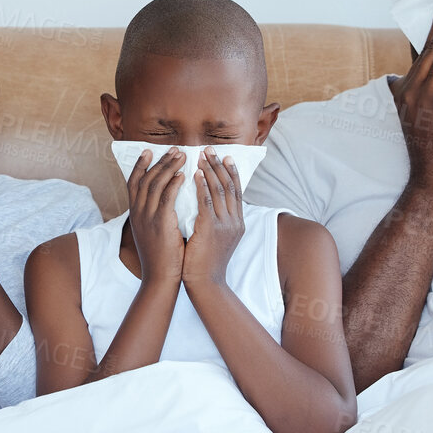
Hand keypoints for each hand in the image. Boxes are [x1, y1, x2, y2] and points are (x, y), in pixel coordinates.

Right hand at [124, 147, 186, 286]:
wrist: (160, 278)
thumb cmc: (161, 258)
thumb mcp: (152, 233)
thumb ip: (154, 216)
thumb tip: (163, 202)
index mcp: (135, 214)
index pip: (133, 182)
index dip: (140, 165)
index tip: (148, 151)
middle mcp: (138, 213)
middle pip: (144, 178)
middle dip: (159, 161)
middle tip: (173, 149)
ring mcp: (147, 218)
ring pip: (155, 184)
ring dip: (169, 167)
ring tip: (182, 156)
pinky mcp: (160, 224)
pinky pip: (166, 198)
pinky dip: (174, 184)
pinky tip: (183, 175)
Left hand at [180, 150, 244, 286]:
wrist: (206, 283)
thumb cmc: (206, 262)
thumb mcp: (217, 238)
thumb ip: (216, 220)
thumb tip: (210, 203)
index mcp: (238, 223)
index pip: (237, 191)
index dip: (231, 172)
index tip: (226, 157)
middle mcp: (235, 221)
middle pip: (230, 186)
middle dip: (219, 166)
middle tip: (210, 150)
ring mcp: (224, 225)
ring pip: (219, 190)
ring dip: (209, 170)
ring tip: (201, 155)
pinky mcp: (211, 229)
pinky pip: (206, 201)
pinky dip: (202, 185)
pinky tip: (194, 174)